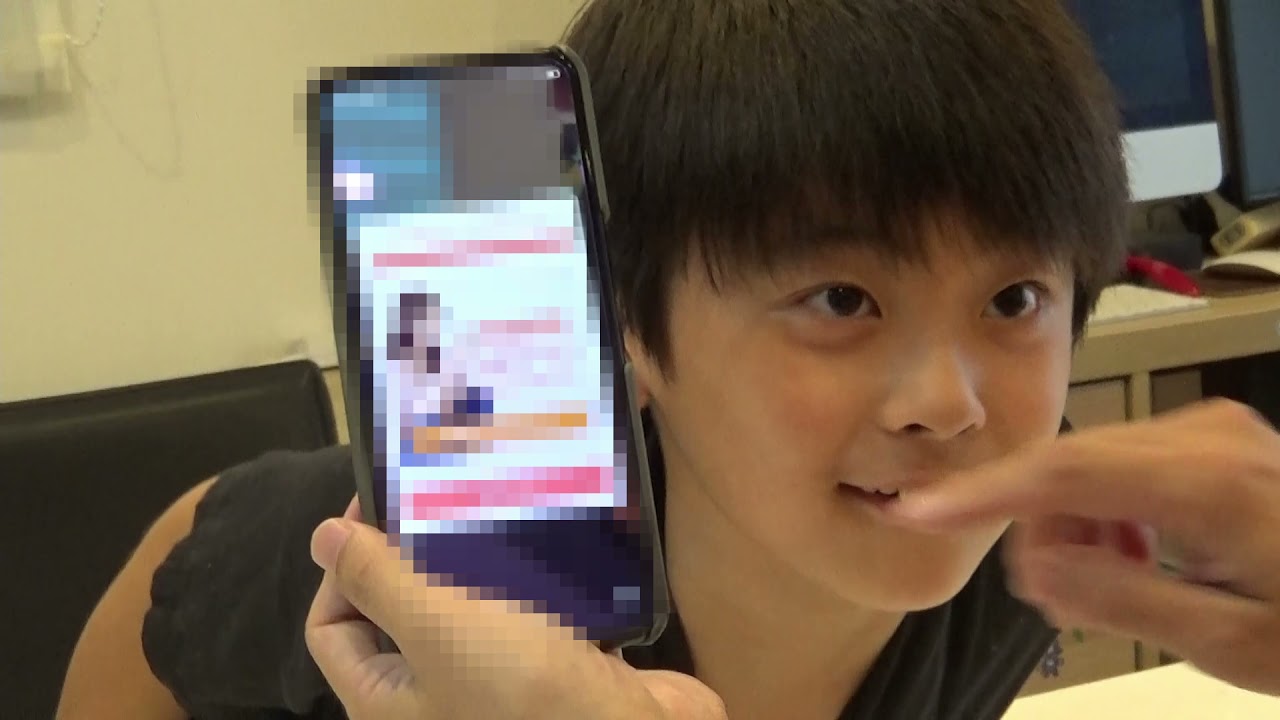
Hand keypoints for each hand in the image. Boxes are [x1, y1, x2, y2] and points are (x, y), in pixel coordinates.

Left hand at [303, 497, 725, 719]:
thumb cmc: (523, 690)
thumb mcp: (438, 628)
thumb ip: (378, 579)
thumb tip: (322, 535)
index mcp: (386, 701)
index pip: (333, 625)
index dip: (345, 565)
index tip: (380, 506)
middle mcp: (433, 700)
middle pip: (401, 615)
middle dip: (418, 554)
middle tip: (442, 494)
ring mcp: (495, 689)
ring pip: (470, 611)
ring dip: (481, 561)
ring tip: (495, 503)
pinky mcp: (553, 673)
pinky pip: (529, 617)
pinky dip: (535, 580)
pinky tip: (548, 536)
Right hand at [885, 399, 1279, 694]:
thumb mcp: (1235, 644)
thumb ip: (1126, 599)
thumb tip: (1032, 566)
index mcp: (1212, 484)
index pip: (1067, 472)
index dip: (983, 491)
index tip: (916, 511)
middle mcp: (1209, 437)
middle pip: (1075, 461)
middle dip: (1036, 522)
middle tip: (1045, 592)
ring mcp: (1215, 431)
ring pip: (1095, 459)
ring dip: (1075, 519)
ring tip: (1106, 580)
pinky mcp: (1217, 438)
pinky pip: (1128, 461)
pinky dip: (1108, 507)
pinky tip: (1133, 552)